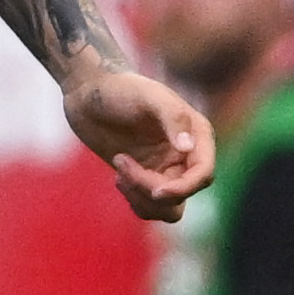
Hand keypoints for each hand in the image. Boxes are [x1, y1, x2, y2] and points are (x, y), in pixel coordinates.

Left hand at [70, 63, 214, 220]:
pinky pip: (149, 206)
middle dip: (150, 189)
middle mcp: (186, 154)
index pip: (204, 173)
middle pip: (182, 194)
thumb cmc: (121, 87)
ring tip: (120, 172)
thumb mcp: (148, 96)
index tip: (155, 190)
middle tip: (122, 164)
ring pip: (167, 207)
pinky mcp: (144, 177)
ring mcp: (165, 168)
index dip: (184, 188)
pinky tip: (118, 174)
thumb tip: (188, 147)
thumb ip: (173, 118)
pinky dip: (133, 199)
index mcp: (196, 134)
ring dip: (141, 198)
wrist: (89, 91)